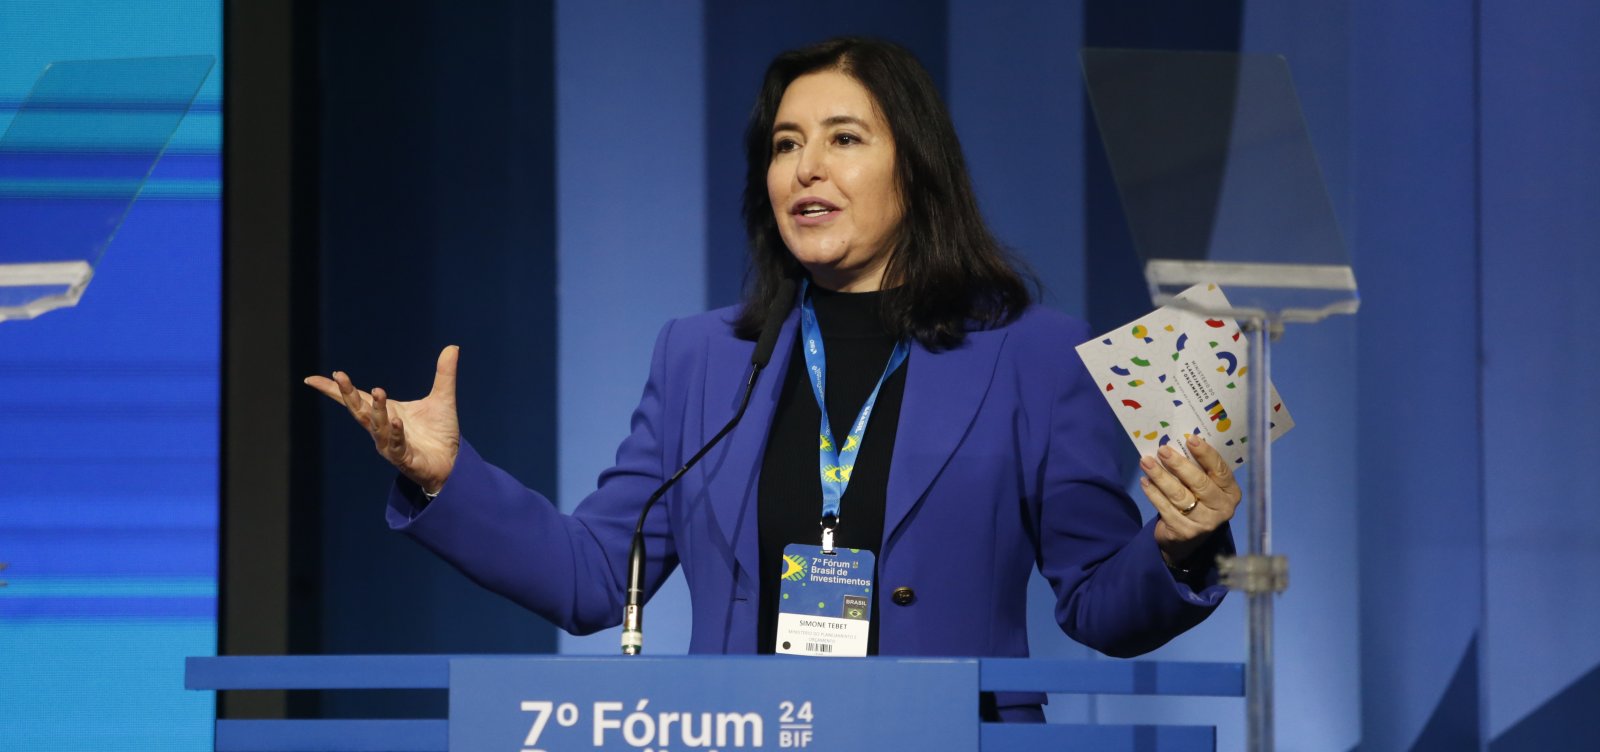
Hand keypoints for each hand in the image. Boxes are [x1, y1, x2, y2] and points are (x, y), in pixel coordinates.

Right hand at [304, 346, 460, 493]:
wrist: (452, 463)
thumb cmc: (440, 433)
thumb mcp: (443, 398)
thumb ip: (444, 374)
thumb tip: (453, 347)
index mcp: (386, 413)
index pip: (357, 399)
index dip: (335, 389)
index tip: (312, 379)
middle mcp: (383, 429)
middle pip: (360, 410)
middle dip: (348, 394)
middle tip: (340, 376)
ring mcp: (391, 445)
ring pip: (377, 426)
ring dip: (377, 410)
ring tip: (379, 391)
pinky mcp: (405, 459)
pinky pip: (396, 445)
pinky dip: (395, 434)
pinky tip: (396, 422)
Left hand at [1138, 434, 1241, 566]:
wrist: (1187, 539)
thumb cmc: (1197, 501)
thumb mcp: (1206, 486)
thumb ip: (1199, 469)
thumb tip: (1177, 443)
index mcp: (1231, 492)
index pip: (1220, 470)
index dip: (1206, 454)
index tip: (1190, 439)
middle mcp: (1222, 509)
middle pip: (1199, 483)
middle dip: (1178, 464)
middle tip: (1162, 450)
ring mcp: (1204, 523)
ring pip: (1179, 495)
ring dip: (1160, 476)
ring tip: (1146, 462)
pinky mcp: (1184, 532)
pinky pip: (1165, 508)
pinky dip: (1153, 493)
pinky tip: (1145, 481)